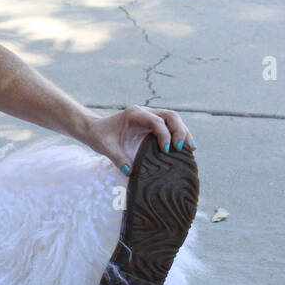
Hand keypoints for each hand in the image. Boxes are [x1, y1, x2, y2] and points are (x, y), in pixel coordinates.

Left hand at [82, 105, 196, 173]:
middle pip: (171, 116)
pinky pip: (170, 125)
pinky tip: (185, 147)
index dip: (164, 135)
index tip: (165, 150)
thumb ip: (117, 158)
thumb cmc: (99, 136)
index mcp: (134, 114)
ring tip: (190, 148)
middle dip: (180, 131)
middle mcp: (144, 112)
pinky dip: (178, 134)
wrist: (94, 129)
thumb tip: (130, 172)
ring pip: (173, 119)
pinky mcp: (152, 123)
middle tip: (183, 148)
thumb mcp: (106, 147)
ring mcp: (150, 116)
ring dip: (183, 132)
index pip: (157, 121)